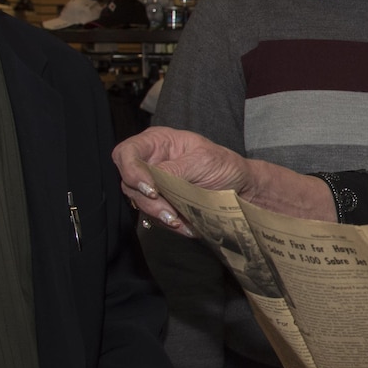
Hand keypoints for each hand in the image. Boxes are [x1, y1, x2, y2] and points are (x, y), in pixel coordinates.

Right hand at [112, 127, 254, 235]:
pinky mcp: (160, 202)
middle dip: (147, 200)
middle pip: (129, 182)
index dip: (131, 171)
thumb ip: (174, 168)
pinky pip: (153, 215)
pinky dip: (167, 222)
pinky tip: (185, 225)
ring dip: (157, 214)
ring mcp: (153, 183)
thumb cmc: (224, 165)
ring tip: (178, 221)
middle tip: (169, 212)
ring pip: (138, 201)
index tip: (152, 189)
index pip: (127, 153)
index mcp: (157, 142)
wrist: (240, 186)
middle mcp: (150, 161)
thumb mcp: (203, 160)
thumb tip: (152, 179)